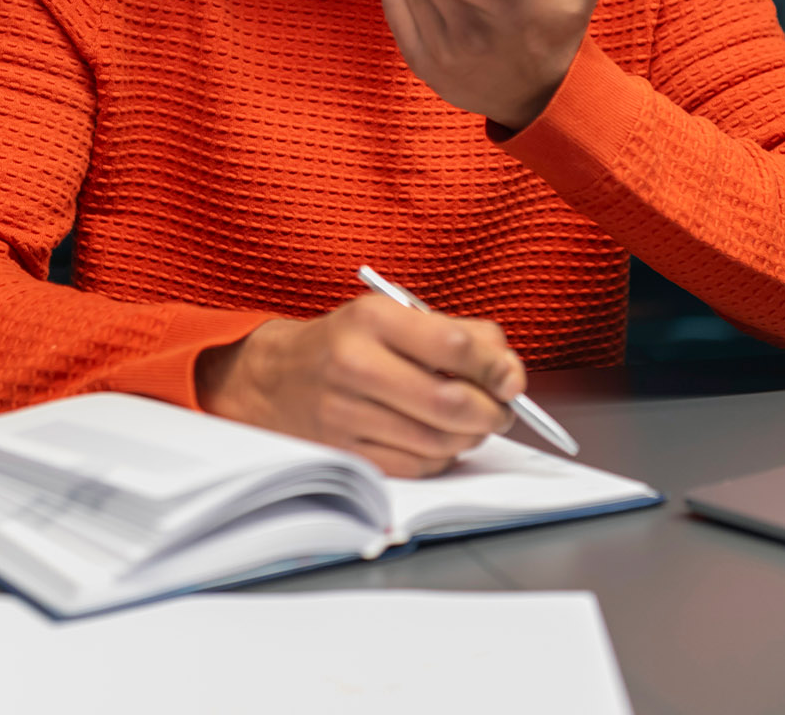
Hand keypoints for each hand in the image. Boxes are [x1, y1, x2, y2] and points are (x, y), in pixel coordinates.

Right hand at [196, 296, 523, 476]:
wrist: (273, 378)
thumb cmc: (348, 343)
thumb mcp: (394, 316)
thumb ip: (457, 334)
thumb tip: (508, 372)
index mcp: (372, 319)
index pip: (455, 346)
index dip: (497, 366)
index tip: (511, 378)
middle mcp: (355, 364)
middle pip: (450, 402)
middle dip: (492, 412)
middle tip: (501, 409)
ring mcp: (345, 414)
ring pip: (438, 441)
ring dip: (470, 437)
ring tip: (470, 423)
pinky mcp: (346, 453)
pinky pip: (417, 466)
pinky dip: (441, 457)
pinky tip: (438, 440)